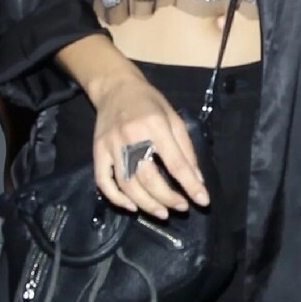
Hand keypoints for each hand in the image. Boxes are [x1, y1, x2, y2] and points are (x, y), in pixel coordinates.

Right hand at [90, 71, 209, 218]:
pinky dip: (116, 198)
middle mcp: (132, 137)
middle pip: (149, 178)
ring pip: (127, 184)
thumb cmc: (150, 103)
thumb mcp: (174, 118)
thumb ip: (186, 149)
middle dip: (168, 198)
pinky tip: (132, 207)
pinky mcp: (98, 151)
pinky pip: (103, 181)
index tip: (202, 201)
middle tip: (182, 208)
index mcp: (155, 126)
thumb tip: (197, 180)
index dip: (190, 185)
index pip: (175, 163)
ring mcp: (111, 146)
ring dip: (146, 204)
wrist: (116, 88)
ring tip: (162, 213)